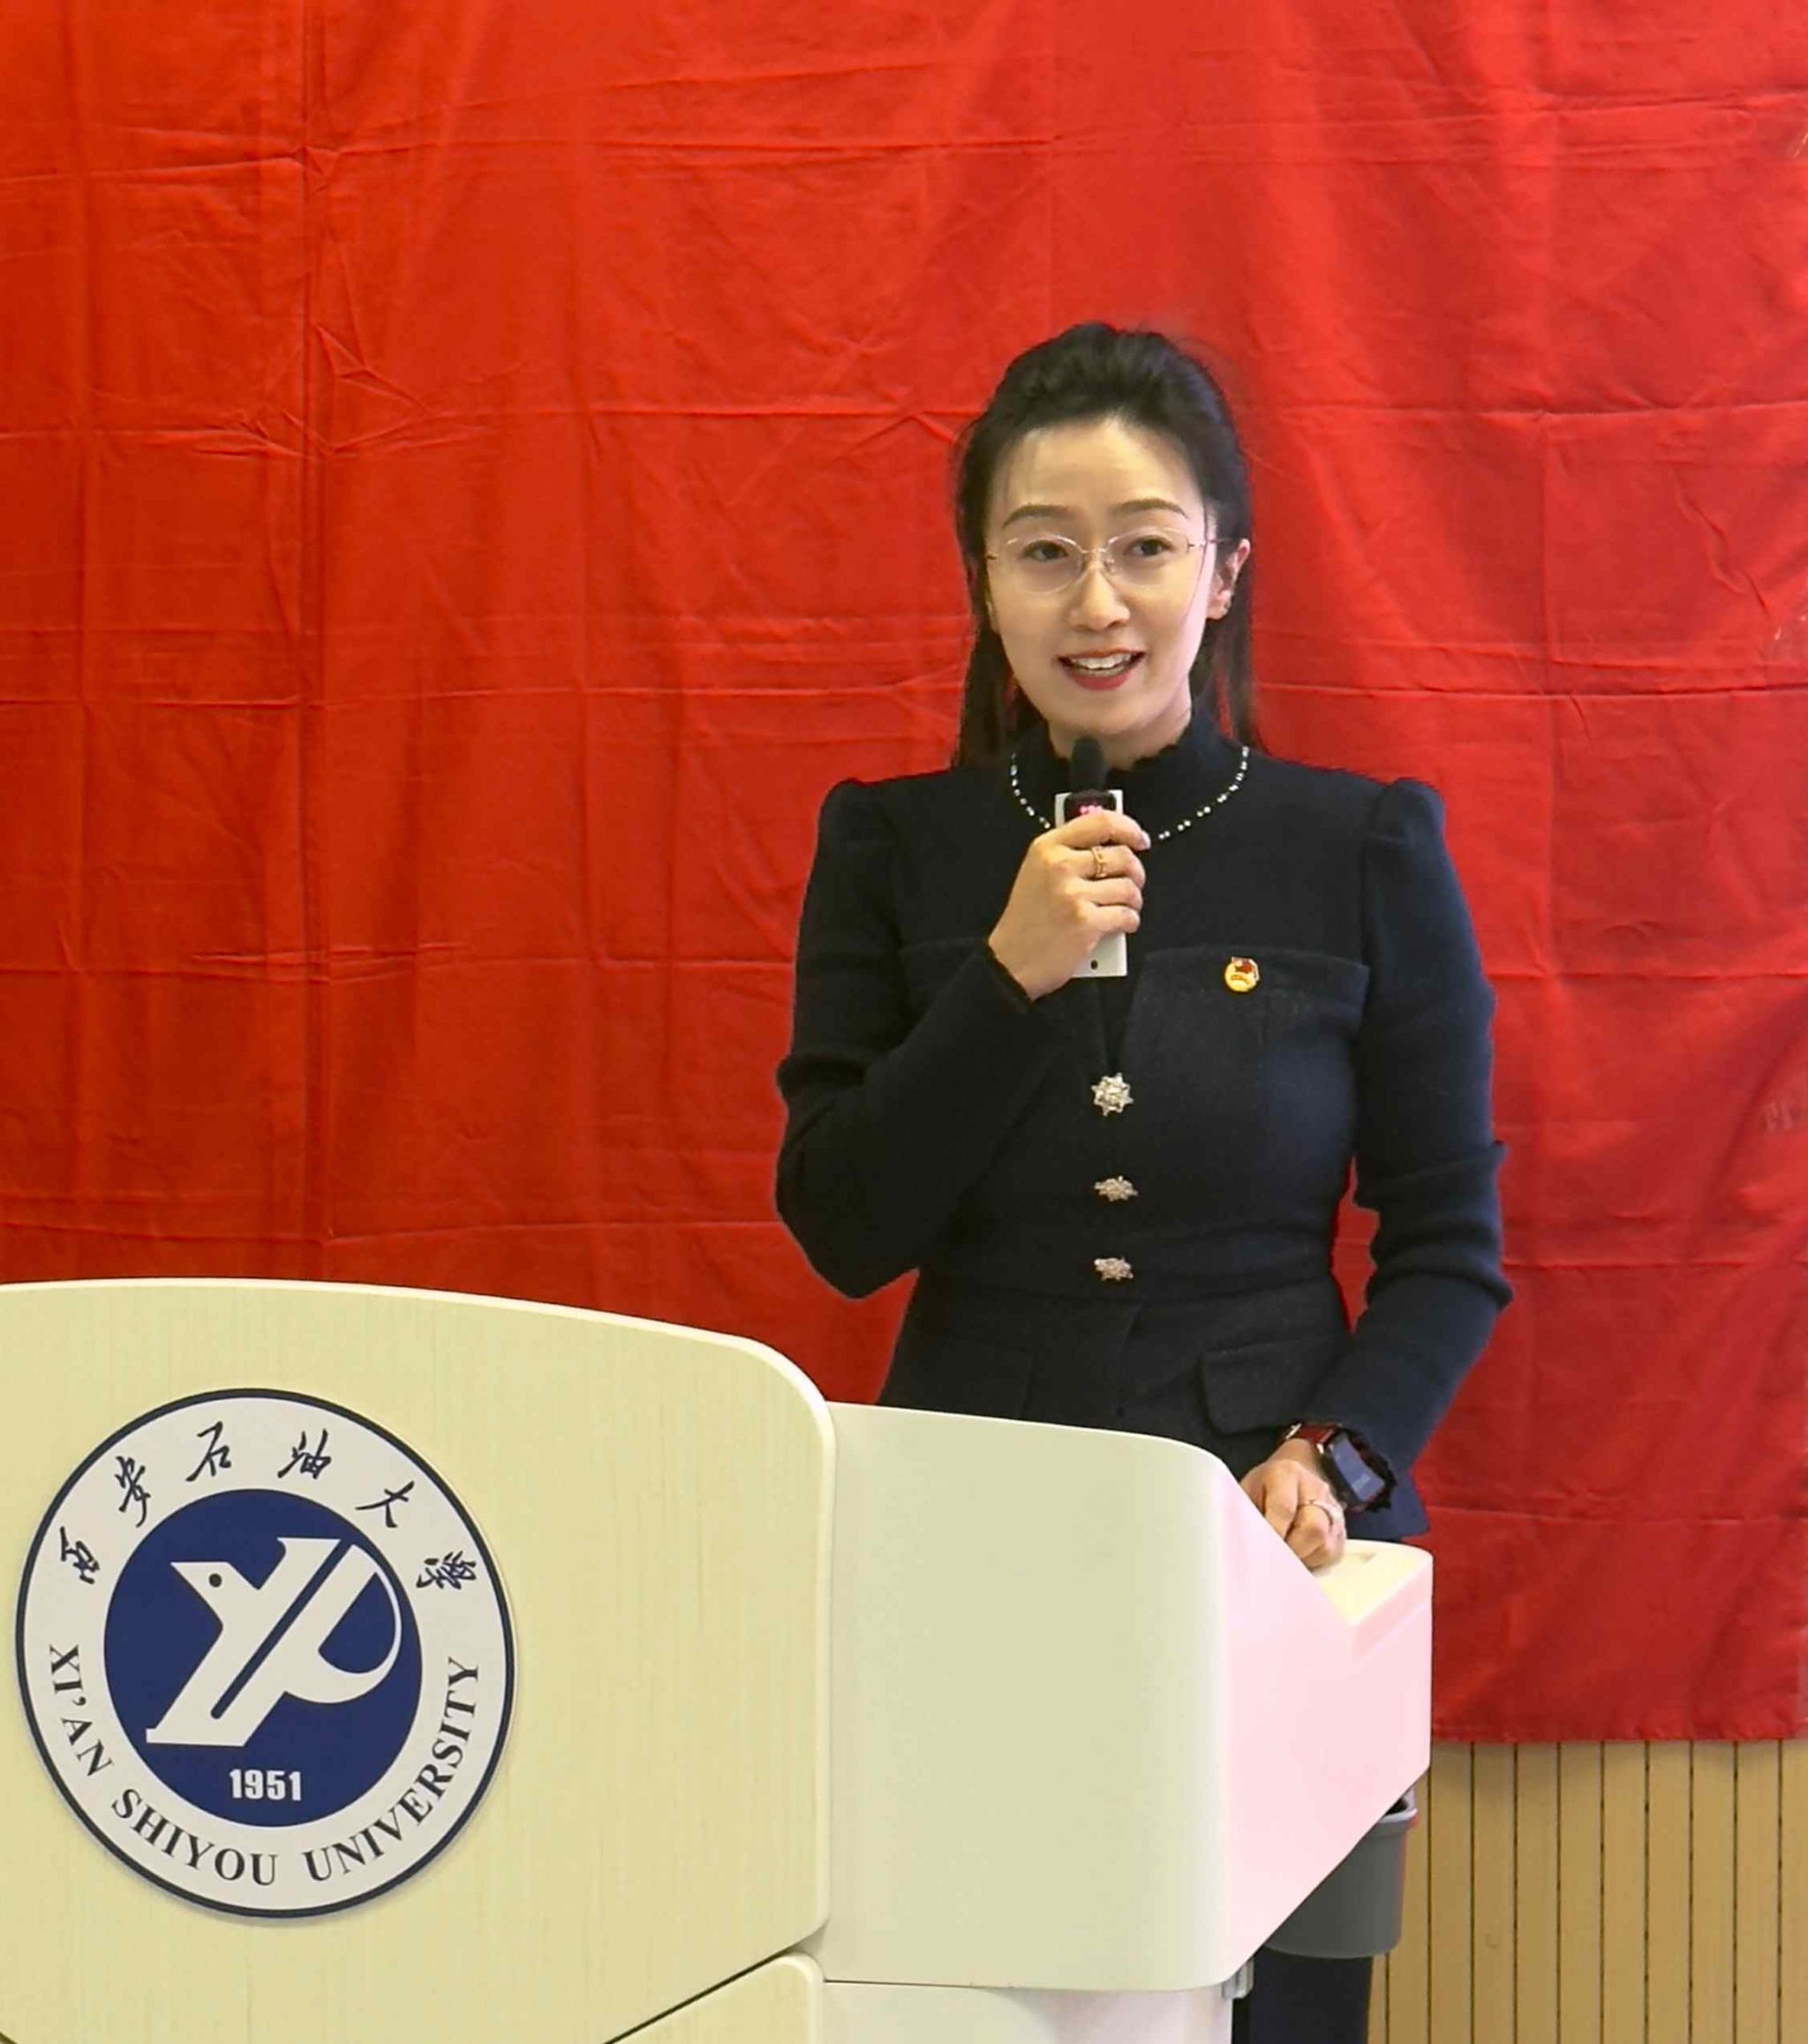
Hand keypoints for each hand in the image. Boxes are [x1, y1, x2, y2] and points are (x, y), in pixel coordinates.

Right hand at [987, 808, 1149, 1000]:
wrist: (1010, 961)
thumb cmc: (1025, 920)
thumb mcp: (1036, 872)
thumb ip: (1069, 852)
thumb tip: (1111, 843)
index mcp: (1047, 847)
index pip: (1100, 822)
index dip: (1128, 828)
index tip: (1139, 838)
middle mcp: (1059, 866)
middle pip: (1122, 856)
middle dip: (1135, 872)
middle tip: (1132, 882)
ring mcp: (1072, 894)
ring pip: (1129, 888)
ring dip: (1133, 901)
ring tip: (1123, 907)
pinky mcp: (1085, 922)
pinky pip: (1127, 915)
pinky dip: (1129, 922)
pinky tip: (1119, 925)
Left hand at [1240, 1440, 1347, 1570]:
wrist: (1297, 1474)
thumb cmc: (1265, 1487)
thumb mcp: (1247, 1489)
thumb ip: (1242, 1511)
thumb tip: (1238, 1543)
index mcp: (1287, 1473)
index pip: (1283, 1507)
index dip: (1272, 1532)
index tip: (1259, 1551)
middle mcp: (1317, 1490)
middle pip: (1313, 1528)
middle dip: (1290, 1550)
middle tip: (1271, 1560)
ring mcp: (1334, 1511)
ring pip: (1324, 1546)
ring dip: (1301, 1558)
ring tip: (1282, 1558)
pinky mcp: (1341, 1533)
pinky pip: (1329, 1556)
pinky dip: (1311, 1562)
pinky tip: (1297, 1556)